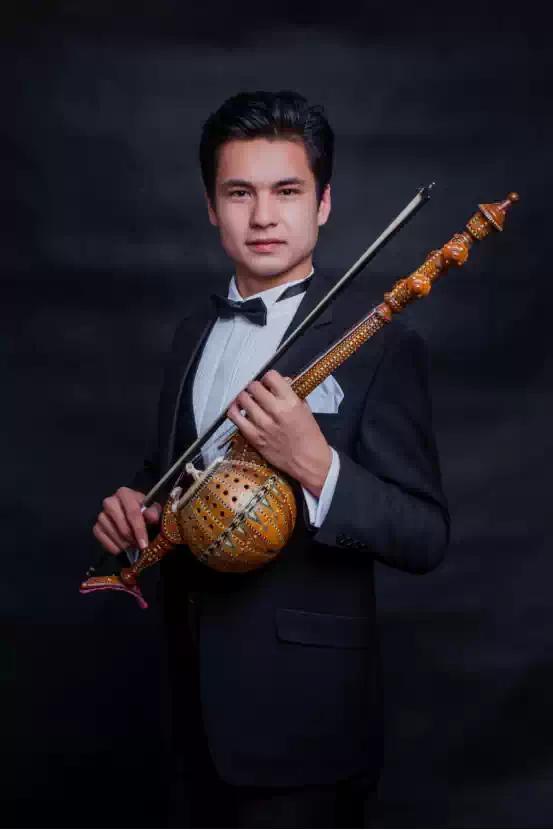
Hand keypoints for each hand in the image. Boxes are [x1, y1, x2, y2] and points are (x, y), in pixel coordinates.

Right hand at [93, 487, 161, 554]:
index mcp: (124, 494)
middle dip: (131, 537)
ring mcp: (101, 514)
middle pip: (121, 523)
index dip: (139, 530)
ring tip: (132, 546)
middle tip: (138, 546)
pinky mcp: (96, 526)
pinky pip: (102, 539)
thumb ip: (153, 512)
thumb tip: (151, 516)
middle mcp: (110, 501)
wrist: (134, 519)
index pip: (132, 513)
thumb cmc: (144, 513)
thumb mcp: (153, 511)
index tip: (144, 544)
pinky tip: (121, 549)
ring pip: (111, 532)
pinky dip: (112, 546)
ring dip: (123, 543)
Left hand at [226, 370, 331, 496]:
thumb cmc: (310, 435)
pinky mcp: (253, 437)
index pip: (271, 377)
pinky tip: (238, 410)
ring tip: (249, 401)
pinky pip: (235, 417)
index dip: (268, 378)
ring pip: (242, 399)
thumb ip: (292, 394)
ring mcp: (262, 424)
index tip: (269, 384)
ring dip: (245, 398)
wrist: (308, 462)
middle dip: (255, 388)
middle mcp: (275, 411)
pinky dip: (234, 410)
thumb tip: (281, 381)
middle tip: (258, 393)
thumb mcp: (305, 409)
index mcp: (291, 402)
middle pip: (254, 387)